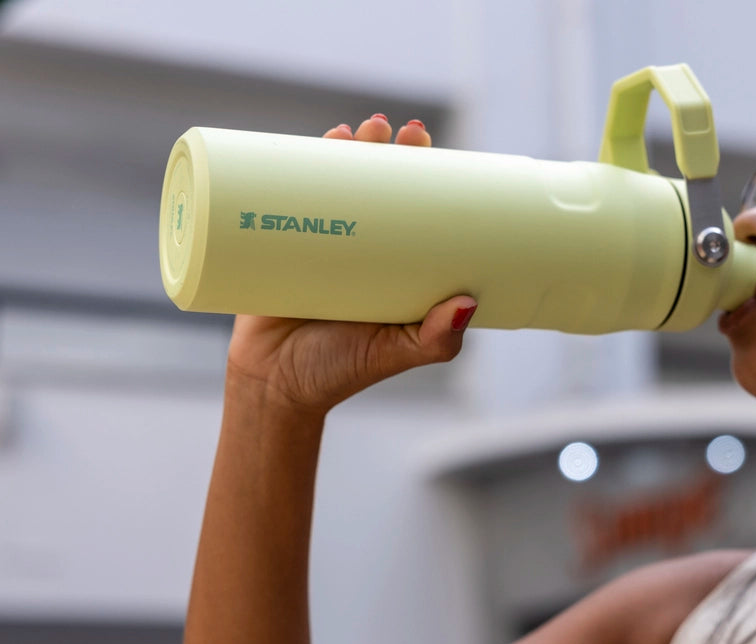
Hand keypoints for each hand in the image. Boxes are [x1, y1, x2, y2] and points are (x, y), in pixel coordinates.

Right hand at [225, 115, 473, 415]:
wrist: (274, 386)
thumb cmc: (340, 371)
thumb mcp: (395, 353)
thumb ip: (436, 340)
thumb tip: (467, 304)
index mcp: (393, 266)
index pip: (414, 210)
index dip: (425, 177)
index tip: (433, 151)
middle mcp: (360, 247)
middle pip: (378, 186)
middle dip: (391, 152)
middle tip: (404, 132)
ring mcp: (319, 241)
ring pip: (336, 183)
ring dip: (350, 148)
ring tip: (362, 130)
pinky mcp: (277, 241)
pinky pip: (288, 195)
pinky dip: (299, 165)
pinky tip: (319, 143)